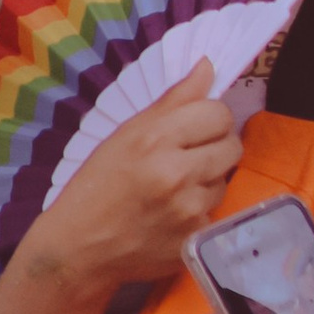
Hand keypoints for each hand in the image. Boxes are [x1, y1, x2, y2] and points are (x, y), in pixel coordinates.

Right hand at [7, 63, 240, 308]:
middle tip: (190, 153)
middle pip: (232, 145)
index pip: (218, 113)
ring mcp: (189, 209)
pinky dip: (200, 208)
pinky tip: (174, 212)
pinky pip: (215, 211)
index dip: (210, 116)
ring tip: (176, 185)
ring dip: (208, 178)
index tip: (195, 125)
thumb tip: (208, 66)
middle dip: (216, 145)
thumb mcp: (127, 134)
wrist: (81, 247)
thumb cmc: (98, 183)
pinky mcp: (195, 238)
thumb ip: (173, 100)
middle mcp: (177, 173)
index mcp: (155, 139)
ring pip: (225, 179)